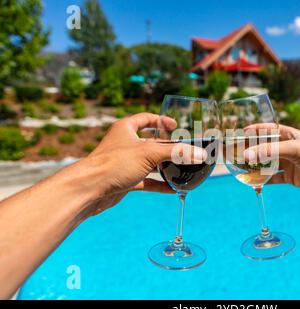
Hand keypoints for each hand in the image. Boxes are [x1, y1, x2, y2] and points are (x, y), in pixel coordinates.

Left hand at [74, 113, 204, 218]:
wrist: (88, 190)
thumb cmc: (114, 164)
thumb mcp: (149, 153)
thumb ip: (177, 153)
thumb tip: (200, 155)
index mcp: (126, 129)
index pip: (146, 119)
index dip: (161, 120)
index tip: (175, 125)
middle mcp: (124, 144)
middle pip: (151, 143)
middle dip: (168, 147)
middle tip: (185, 150)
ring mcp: (124, 163)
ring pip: (149, 163)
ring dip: (165, 167)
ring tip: (183, 169)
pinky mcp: (124, 180)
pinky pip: (146, 181)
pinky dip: (159, 184)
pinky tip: (174, 188)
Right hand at [244, 124, 299, 198]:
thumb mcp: (294, 149)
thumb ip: (270, 151)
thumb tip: (247, 155)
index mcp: (290, 134)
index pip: (268, 129)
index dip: (254, 130)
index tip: (239, 132)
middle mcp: (287, 147)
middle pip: (264, 147)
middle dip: (251, 150)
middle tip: (235, 152)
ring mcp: (288, 162)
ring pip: (266, 163)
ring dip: (254, 166)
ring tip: (240, 168)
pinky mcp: (290, 177)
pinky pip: (272, 177)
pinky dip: (262, 180)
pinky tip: (252, 182)